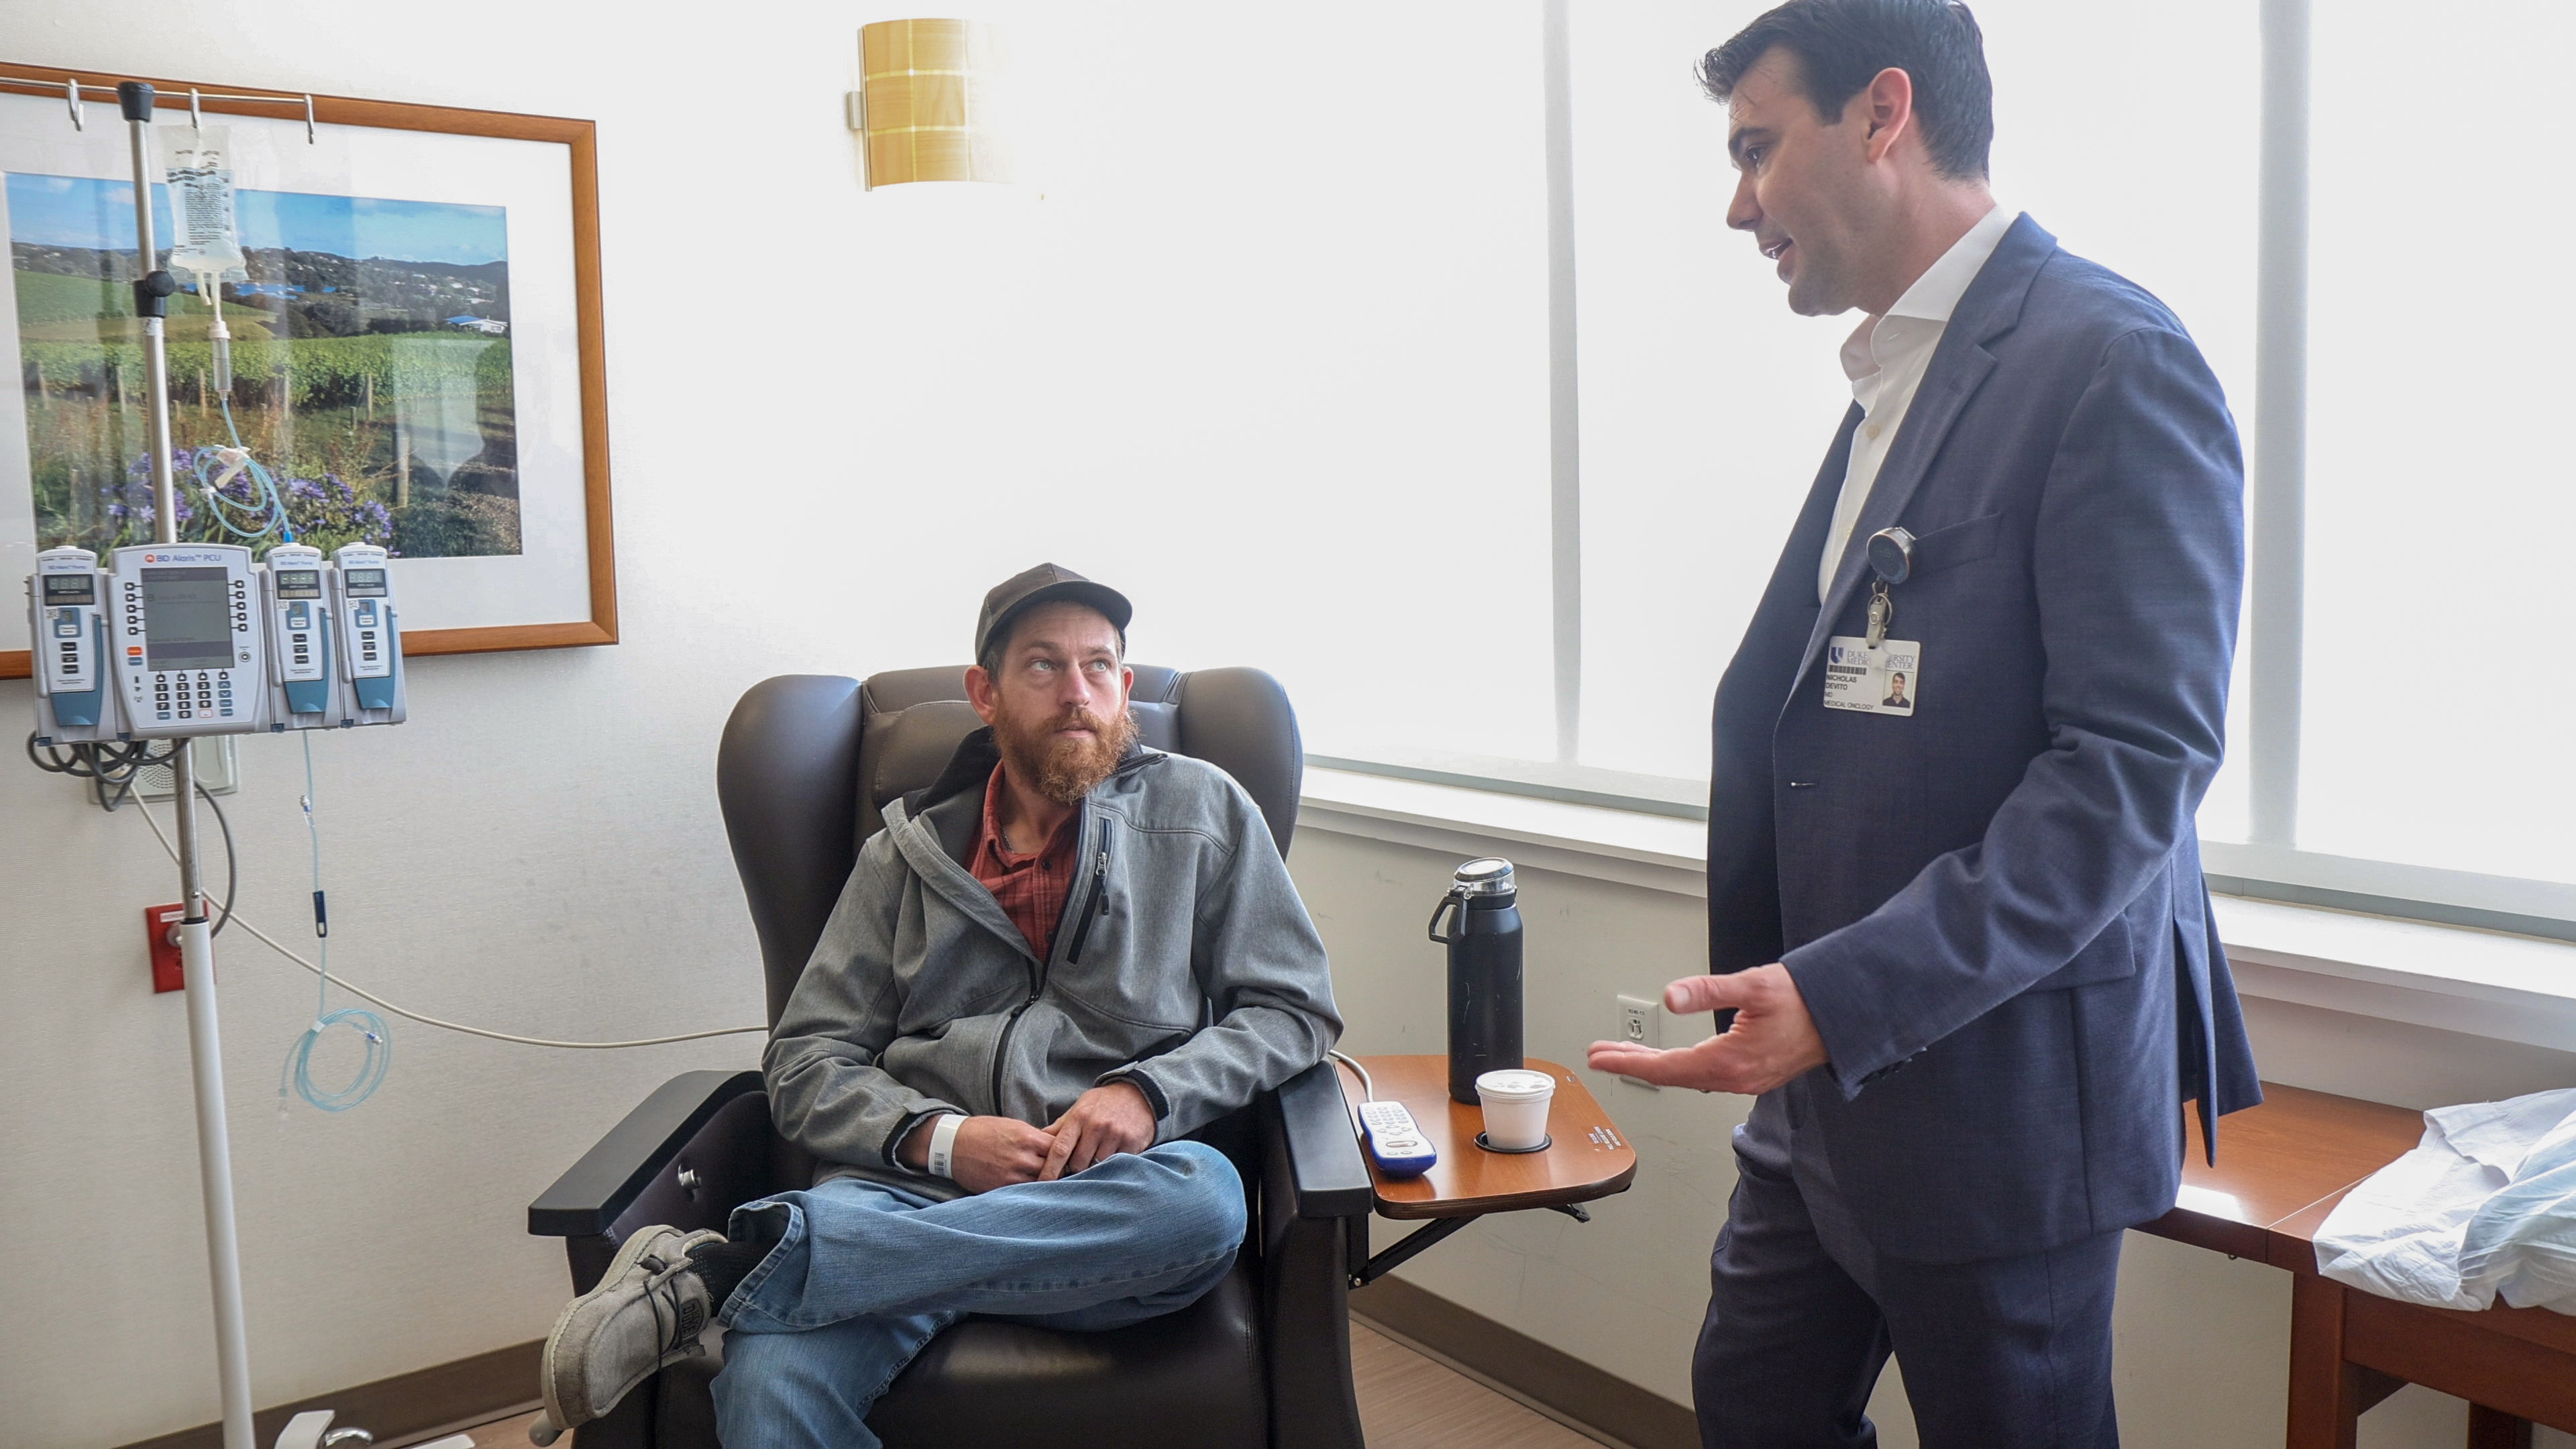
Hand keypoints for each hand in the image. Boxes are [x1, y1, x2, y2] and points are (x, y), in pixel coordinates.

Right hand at [899, 1114, 1056, 1194]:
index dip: (1065, 1153)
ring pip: (1041, 1184)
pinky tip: (1032, 1190)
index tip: (1067, 1156)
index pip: (1059, 1149)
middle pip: (1055, 1169)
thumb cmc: (984, 1131)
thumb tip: (1056, 1147)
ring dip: (1046, 1183)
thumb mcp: (1013, 1126)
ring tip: (1049, 1183)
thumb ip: (1035, 1138)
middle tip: (1063, 1172)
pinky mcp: (1000, 1188)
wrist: (952, 1144)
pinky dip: (1029, 1192)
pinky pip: (1023, 1193)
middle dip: (1059, 1171)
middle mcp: (1022, 1158)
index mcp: (1027, 1138)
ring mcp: (1011, 1176)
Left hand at [1039, 1081, 1156, 1179]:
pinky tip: (1113, 1156)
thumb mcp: (1079, 1108)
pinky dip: (1112, 1165)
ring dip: (1095, 1168)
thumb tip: (1036, 1142)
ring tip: (1097, 1158)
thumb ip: (1060, 1127)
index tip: (1043, 1184)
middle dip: (1075, 1169)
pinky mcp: (1131, 1143)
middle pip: (1078, 1163)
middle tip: (1079, 1165)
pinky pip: (1116, 1164)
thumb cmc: (1102, 1104)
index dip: (1050, 1169)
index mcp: (1079, 1118)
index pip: (1060, 1149)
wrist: (1137, 1094)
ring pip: (1097, 1166)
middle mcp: (1096, 1126)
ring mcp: (1115, 1134)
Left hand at [1585, 964, 1828, 1094]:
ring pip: (1688, 1075)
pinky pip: (1705, 1074)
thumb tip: (1672, 996)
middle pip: (1672, 1074)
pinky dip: (1680, 1065)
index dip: (1628, 1061)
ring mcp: (1746, 1080)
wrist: (1845, 1016)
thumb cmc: (1804, 999)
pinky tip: (1672, 1057)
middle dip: (1634, 1062)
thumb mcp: (1754, 985)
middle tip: (1601, 1054)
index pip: (1666, 1067)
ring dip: (1656, 1064)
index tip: (1599, 1057)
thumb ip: (1709, 990)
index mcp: (1731, 1061)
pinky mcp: (1753, 1074)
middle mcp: (1736, 1077)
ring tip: (1627, 1052)